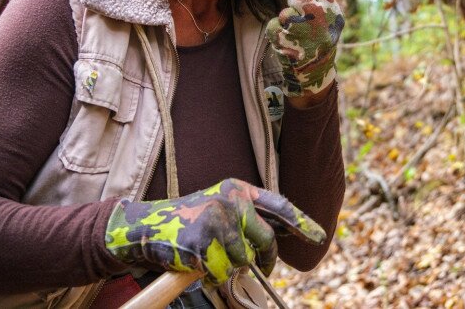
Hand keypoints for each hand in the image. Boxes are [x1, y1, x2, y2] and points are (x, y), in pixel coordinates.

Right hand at [104, 178, 324, 284]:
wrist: (145, 226)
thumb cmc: (185, 220)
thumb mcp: (217, 206)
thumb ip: (245, 218)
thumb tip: (275, 240)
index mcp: (236, 189)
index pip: (278, 205)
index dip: (301, 222)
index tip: (319, 236)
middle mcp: (230, 201)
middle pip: (265, 240)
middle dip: (267, 261)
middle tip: (266, 271)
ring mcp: (216, 221)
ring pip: (243, 261)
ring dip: (229, 267)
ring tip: (209, 256)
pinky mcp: (204, 242)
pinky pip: (222, 271)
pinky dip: (212, 274)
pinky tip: (197, 261)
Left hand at [267, 0, 344, 97]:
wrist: (315, 74)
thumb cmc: (317, 40)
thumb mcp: (325, 17)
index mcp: (333, 10)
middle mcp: (326, 22)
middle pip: (297, 0)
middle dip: (293, 8)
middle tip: (297, 19)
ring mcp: (310, 35)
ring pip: (285, 15)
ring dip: (285, 24)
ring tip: (294, 36)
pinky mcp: (294, 47)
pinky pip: (275, 29)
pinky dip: (276, 35)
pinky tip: (287, 45)